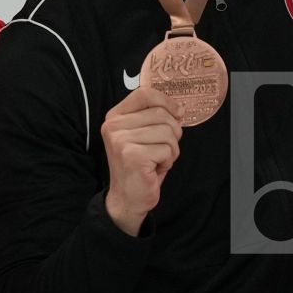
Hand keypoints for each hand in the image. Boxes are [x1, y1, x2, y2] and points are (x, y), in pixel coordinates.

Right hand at [101, 85, 182, 235]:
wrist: (127, 198)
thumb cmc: (139, 166)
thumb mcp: (142, 135)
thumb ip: (153, 117)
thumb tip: (179, 108)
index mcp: (115, 117)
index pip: (144, 94)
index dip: (166, 101)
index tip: (177, 113)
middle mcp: (113, 126)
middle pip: (160, 113)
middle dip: (172, 132)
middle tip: (164, 148)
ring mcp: (121, 140)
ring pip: (167, 132)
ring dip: (171, 149)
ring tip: (158, 160)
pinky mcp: (133, 156)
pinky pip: (167, 150)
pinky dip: (168, 161)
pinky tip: (155, 168)